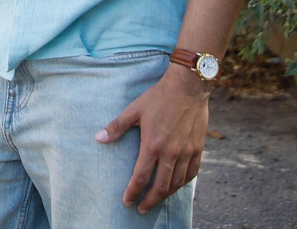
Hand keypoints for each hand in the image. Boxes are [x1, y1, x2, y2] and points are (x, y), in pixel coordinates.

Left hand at [98, 65, 209, 213]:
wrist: (188, 87)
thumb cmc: (159, 97)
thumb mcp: (134, 110)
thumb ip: (117, 127)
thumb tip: (99, 138)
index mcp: (152, 145)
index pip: (141, 177)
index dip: (133, 192)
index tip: (127, 202)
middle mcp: (171, 153)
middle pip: (160, 186)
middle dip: (149, 201)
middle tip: (141, 209)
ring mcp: (186, 152)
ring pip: (177, 183)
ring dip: (166, 195)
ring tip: (156, 199)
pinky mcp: (198, 149)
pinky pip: (192, 173)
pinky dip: (183, 183)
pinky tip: (176, 185)